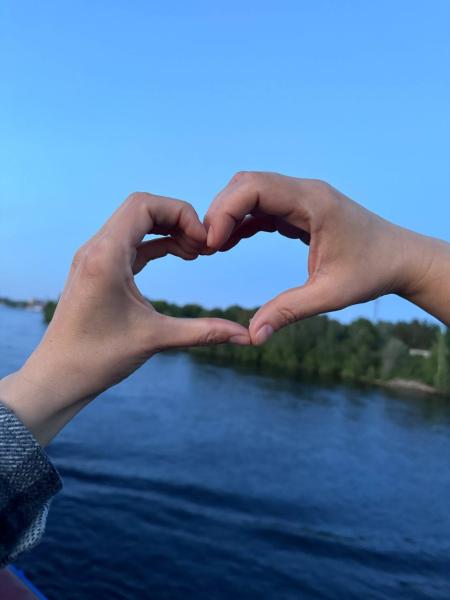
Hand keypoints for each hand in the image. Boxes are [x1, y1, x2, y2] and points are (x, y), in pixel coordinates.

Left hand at [0, 193, 249, 444]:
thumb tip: (245, 336)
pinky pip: (131, 242)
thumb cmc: (98, 359)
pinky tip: (180, 256)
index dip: (181, 213)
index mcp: (106, 256)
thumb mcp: (156, 339)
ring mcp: (95, 257)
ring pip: (136, 223)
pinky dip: (157, 243)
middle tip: (204, 245)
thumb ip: (204, 332)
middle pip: (141, 208)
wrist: (58, 377)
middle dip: (178, 219)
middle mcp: (96, 249)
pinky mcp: (98, 269)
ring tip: (196, 253)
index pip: (144, 206)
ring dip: (168, 231)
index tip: (204, 242)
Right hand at [204, 171, 449, 343]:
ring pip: (252, 191)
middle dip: (221, 211)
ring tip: (214, 247)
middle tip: (207, 247)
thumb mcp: (330, 294)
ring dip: (229, 215)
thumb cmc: (373, 271)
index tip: (212, 244)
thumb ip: (290, 311)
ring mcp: (302, 197)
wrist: (400, 258)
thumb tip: (254, 336)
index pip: (255, 187)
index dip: (225, 210)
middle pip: (247, 184)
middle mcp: (305, 192)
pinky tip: (232, 242)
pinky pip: (263, 205)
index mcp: (313, 202)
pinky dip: (243, 220)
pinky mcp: (301, 209)